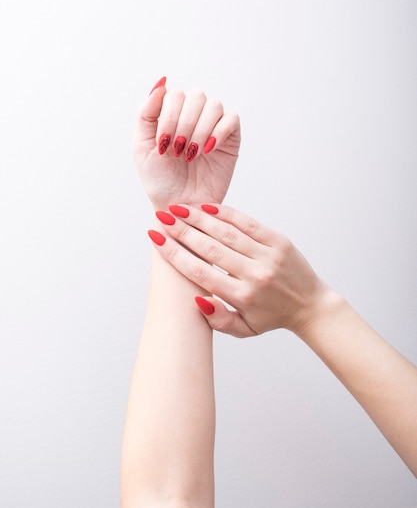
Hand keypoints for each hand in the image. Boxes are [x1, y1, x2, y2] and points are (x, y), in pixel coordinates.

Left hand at [133, 79, 239, 209]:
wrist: (180, 206)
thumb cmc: (160, 180)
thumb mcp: (142, 147)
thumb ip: (146, 114)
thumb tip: (161, 83)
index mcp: (171, 114)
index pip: (173, 94)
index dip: (168, 117)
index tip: (163, 145)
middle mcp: (193, 115)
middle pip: (195, 95)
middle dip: (184, 124)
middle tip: (178, 151)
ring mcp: (213, 125)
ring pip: (213, 105)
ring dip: (200, 130)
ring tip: (192, 154)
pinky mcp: (231, 138)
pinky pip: (231, 119)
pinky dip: (218, 133)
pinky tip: (207, 151)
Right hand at [147, 204, 336, 336]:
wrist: (310, 305)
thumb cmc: (271, 316)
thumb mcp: (244, 329)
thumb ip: (218, 320)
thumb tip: (197, 300)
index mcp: (243, 297)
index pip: (201, 272)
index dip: (175, 254)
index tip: (156, 238)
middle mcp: (255, 274)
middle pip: (210, 248)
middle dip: (182, 231)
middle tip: (161, 217)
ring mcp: (268, 255)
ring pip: (227, 232)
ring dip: (199, 218)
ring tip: (178, 208)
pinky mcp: (279, 241)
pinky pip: (248, 223)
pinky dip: (226, 213)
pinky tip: (206, 207)